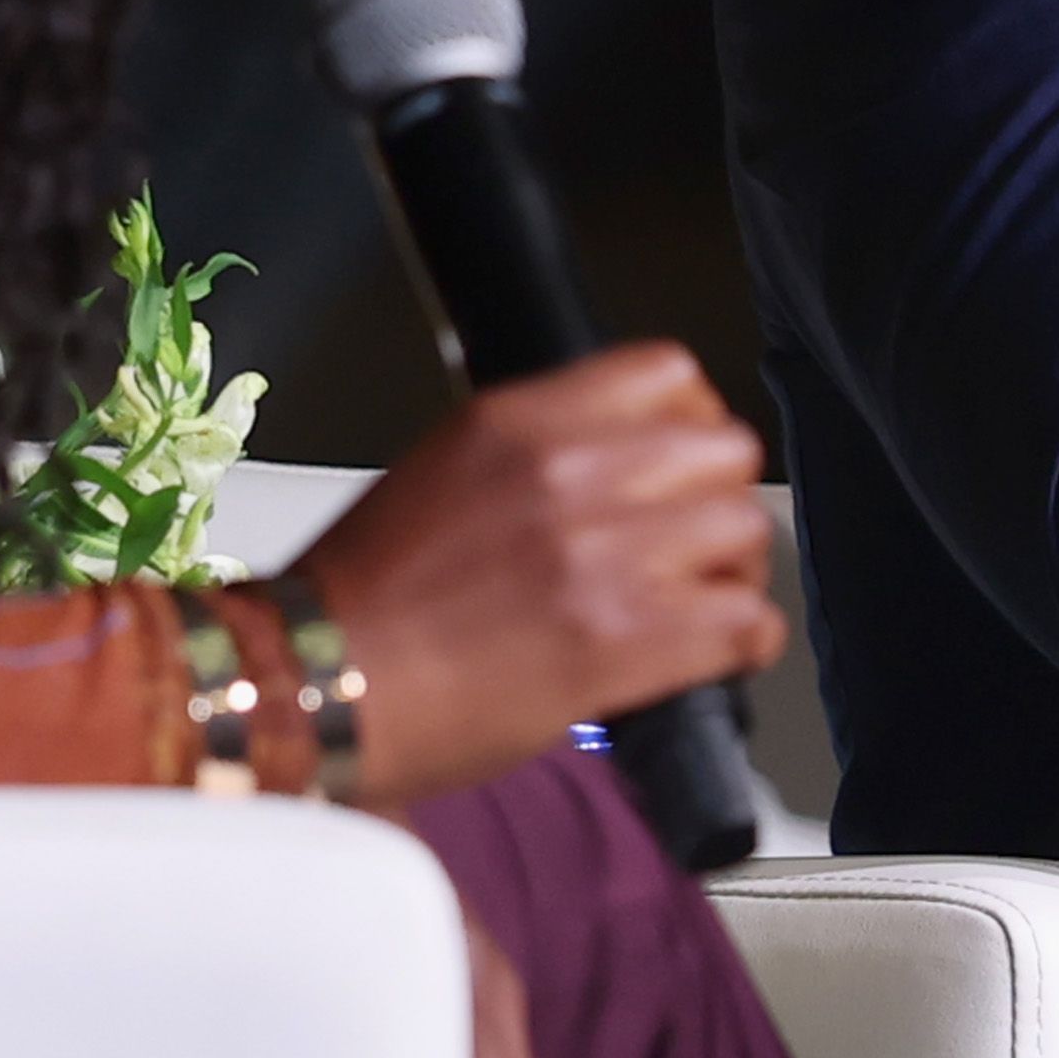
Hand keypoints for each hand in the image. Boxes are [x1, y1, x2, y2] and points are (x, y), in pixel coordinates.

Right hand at [301, 344, 783, 809]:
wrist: (314, 685)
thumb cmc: (361, 601)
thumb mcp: (443, 470)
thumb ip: (537, 453)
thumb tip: (615, 462)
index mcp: (520, 421)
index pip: (669, 372)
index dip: (694, 420)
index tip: (685, 461)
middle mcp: (570, 472)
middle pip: (725, 451)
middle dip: (718, 500)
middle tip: (696, 544)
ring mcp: (603, 555)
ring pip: (744, 533)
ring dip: (733, 573)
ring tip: (700, 604)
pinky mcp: (624, 641)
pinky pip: (744, 625)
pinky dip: (743, 644)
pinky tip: (710, 657)